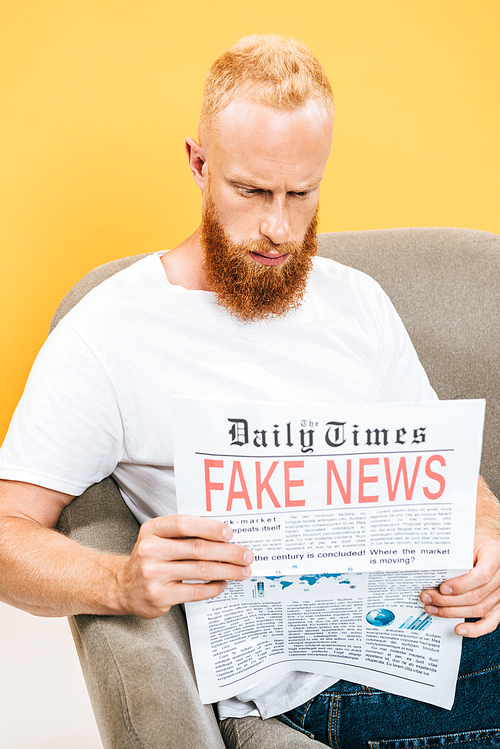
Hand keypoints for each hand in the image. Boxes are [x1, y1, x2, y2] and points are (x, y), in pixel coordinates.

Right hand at [117, 514, 252, 618]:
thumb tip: (224, 534)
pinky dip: (213, 588)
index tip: (230, 532)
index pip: (184, 524)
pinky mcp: (160, 596)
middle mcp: (150, 551)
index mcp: (152, 530)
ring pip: (200, 571)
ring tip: (243, 571)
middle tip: (246, 555)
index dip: (210, 528)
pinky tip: (224, 584)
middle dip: (228, 552)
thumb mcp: (159, 538)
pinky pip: (194, 591)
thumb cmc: (151, 557)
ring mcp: (153, 575)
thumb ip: (184, 533)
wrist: (124, 587)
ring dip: (227, 571)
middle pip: (198, 549)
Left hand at [420, 532, 499, 636]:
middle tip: (427, 596)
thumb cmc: (475, 541)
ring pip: (479, 609)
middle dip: (448, 600)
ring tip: (432, 608)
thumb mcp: (466, 539)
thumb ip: (456, 551)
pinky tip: (459, 629)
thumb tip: (430, 563)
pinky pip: (490, 622)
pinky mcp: (498, 606)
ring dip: (452, 612)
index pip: (482, 575)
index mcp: (495, 555)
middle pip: (476, 595)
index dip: (461, 584)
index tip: (442, 587)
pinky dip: (475, 629)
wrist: (487, 545)